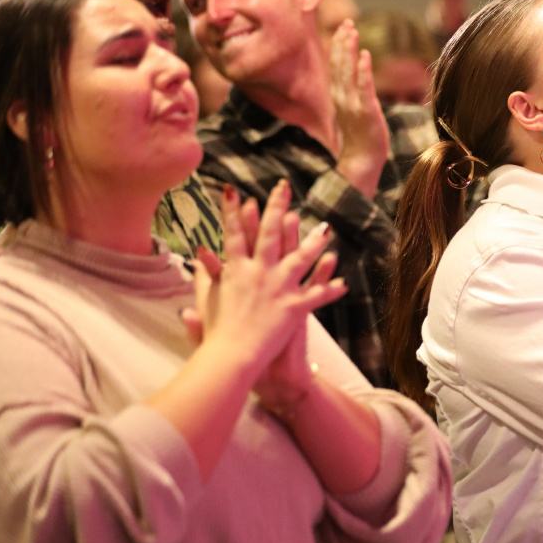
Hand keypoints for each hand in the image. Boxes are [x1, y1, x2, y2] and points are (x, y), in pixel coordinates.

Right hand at [182, 182, 345, 382]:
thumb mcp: (205, 298)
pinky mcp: (293, 307)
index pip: (233, 234)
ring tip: (327, 229)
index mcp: (235, 271)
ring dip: (314, 244)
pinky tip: (344, 284)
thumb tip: (198, 257)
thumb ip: (204, 275)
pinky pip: (316, 296)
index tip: (235, 190)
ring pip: (299, 259)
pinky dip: (330, 289)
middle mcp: (258, 274)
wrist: (230, 356)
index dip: (232, 212)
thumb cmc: (216, 331)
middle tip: (283, 187)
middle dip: (276, 208)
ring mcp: (277, 289)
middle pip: (268, 235)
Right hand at [328, 20, 390, 196]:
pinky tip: (365, 55)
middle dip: (343, 41)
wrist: (362, 160)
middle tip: (348, 22)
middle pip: (339, 64)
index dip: (339, 45)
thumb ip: (352, 93)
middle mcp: (342, 97)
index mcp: (339, 96)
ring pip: (348, 71)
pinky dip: (363, 70)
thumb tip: (355, 77)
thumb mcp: (353, 110)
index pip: (336, 65)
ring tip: (353, 31)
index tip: (344, 27)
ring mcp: (353, 104)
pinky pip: (363, 87)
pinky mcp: (366, 111)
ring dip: (350, 50)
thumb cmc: (361, 136)